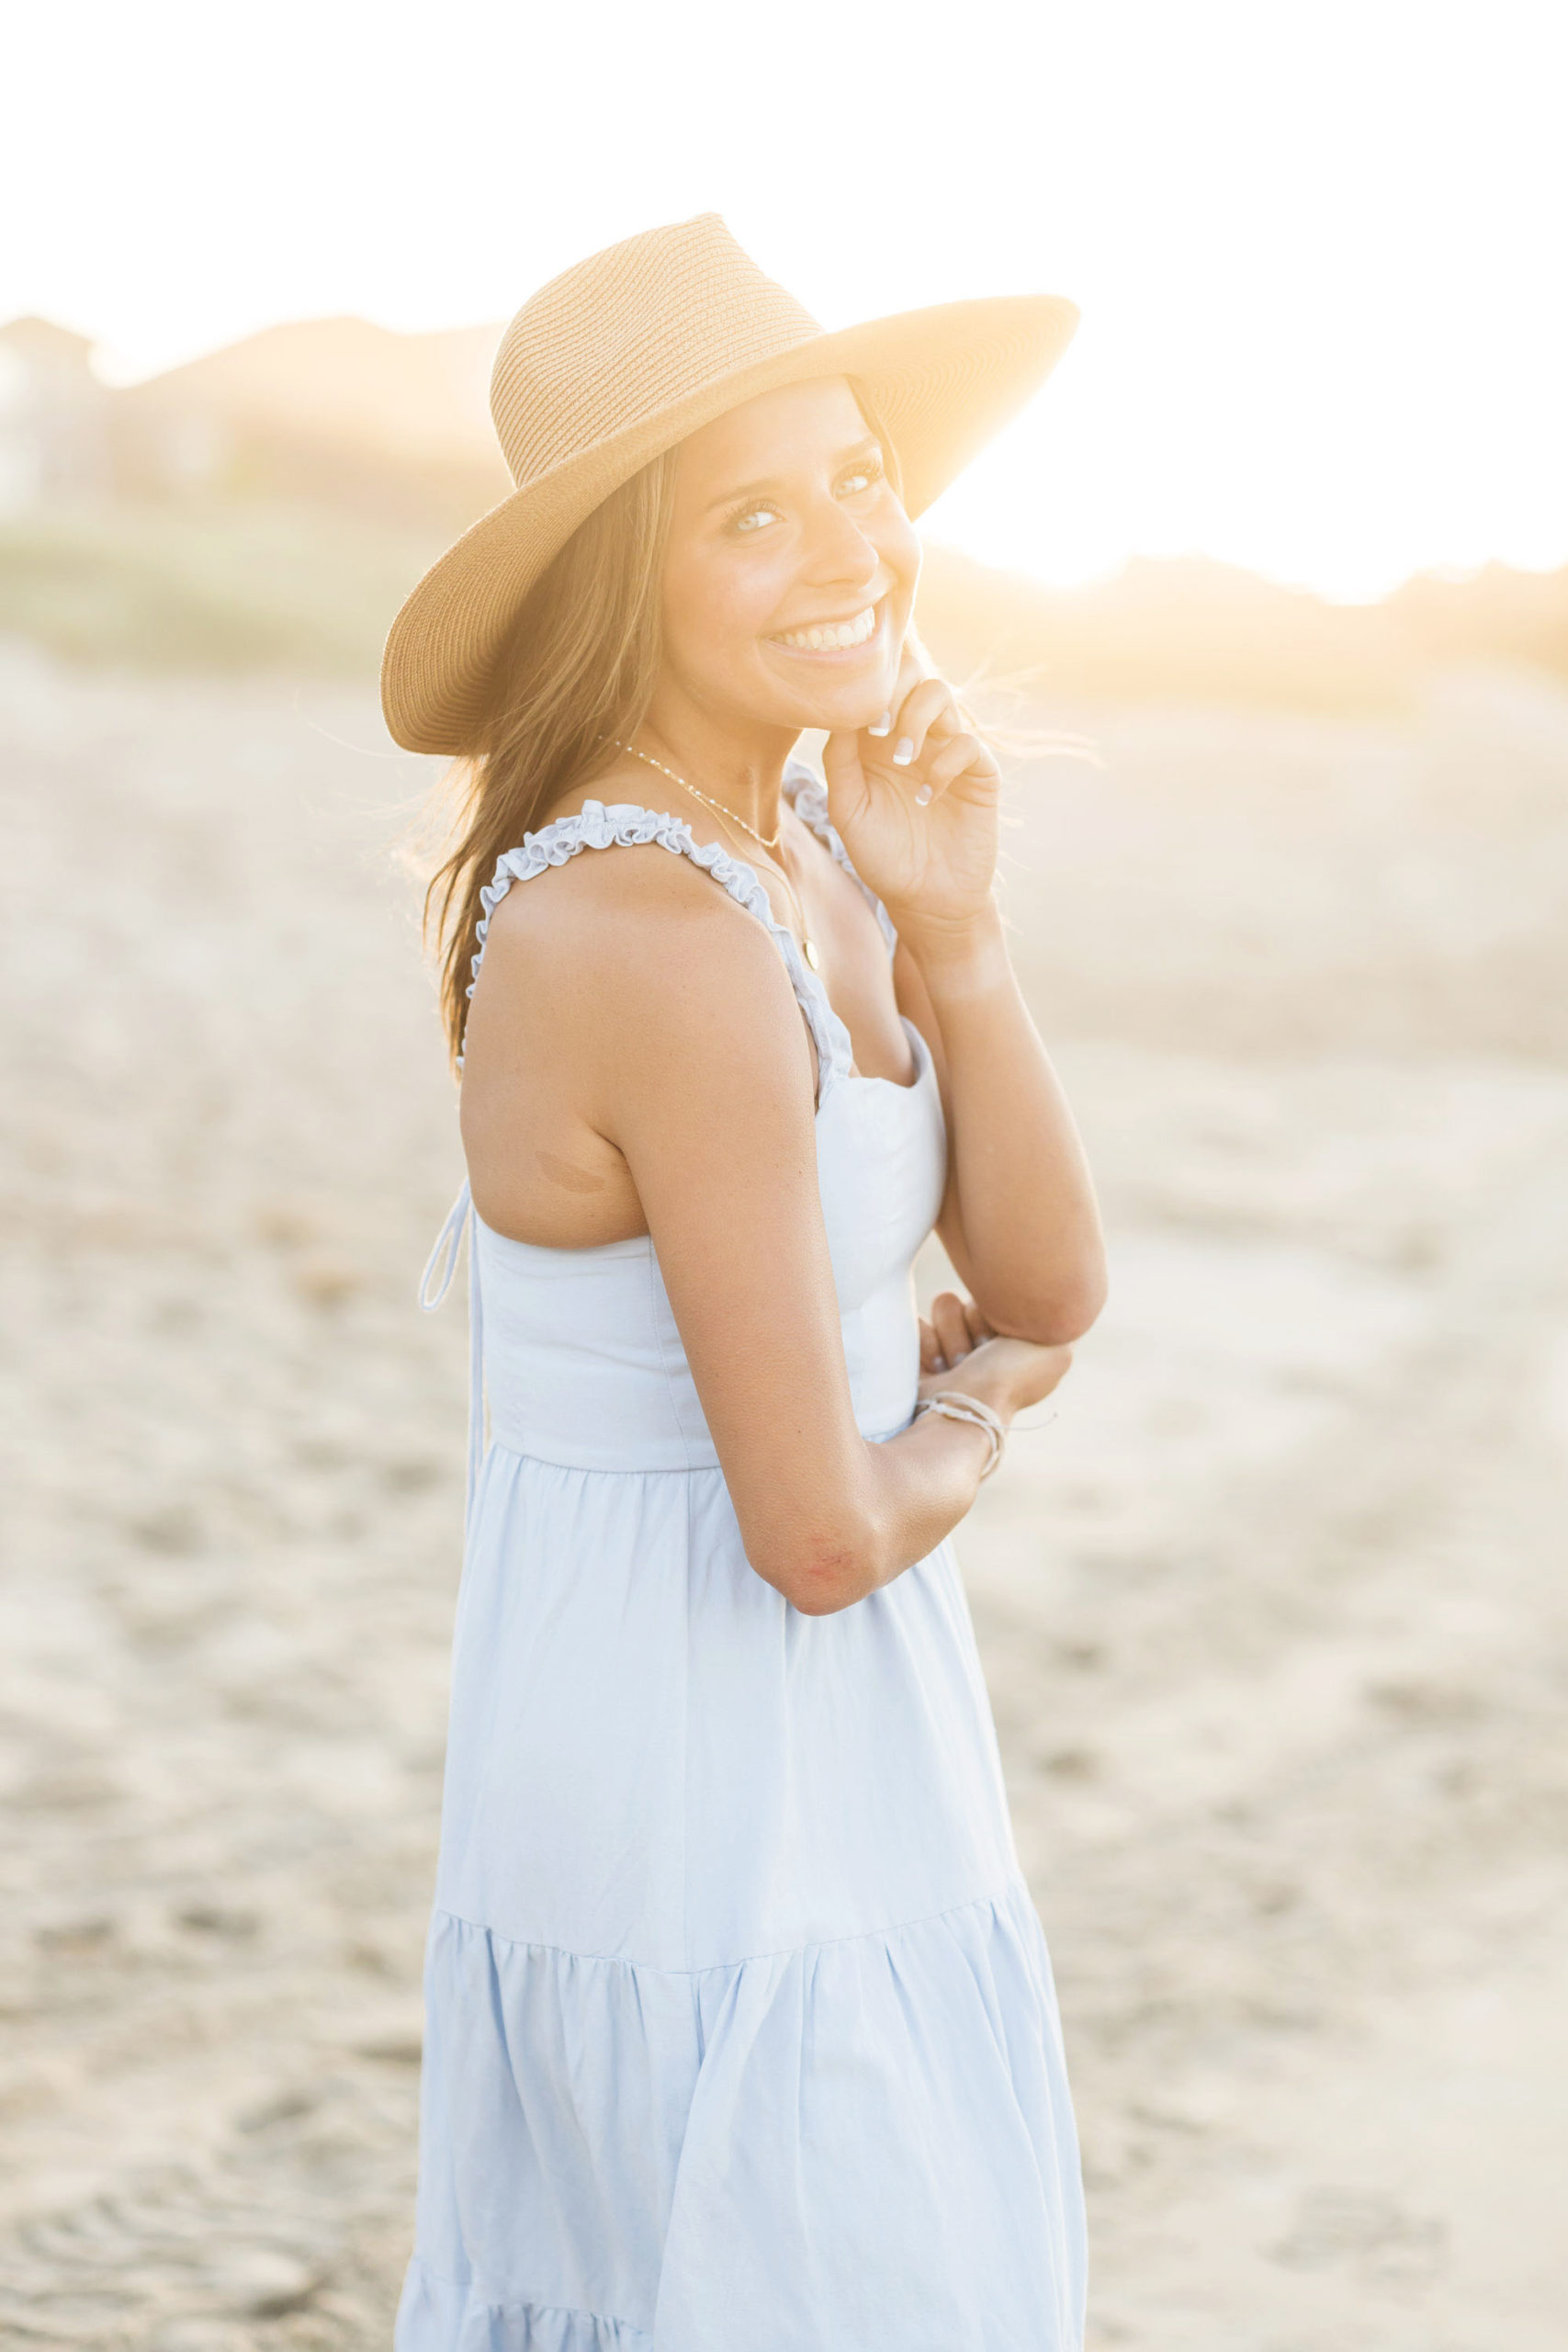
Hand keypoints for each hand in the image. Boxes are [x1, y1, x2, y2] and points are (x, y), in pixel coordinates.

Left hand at [821, 630, 999, 941]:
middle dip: (891, 693)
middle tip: (878, 730)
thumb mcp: (848, 811)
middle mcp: (913, 737)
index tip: (854, 720)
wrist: (926, 900)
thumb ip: (838, 762)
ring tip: (903, 759)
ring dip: (916, 718)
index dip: (862, 691)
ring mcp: (947, 750)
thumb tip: (836, 714)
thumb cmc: (882, 857)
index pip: (872, 690)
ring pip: (939, 693)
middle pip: (907, 676)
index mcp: (876, 741)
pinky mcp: (979, 773)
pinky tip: (929, 797)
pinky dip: (946, 763)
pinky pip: (967, 743)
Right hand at [917, 1290, 1073, 1423]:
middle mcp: (985, 1340)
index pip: (1000, 1292)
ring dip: (950, 1338)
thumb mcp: (1057, 1349)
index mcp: (1015, 1334)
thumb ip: (1060, 1319)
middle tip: (979, 1355)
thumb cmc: (1011, 1379)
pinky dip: (925, 1345)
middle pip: (974, 1295)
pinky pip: (917, 1323)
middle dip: (972, 1326)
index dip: (999, 1311)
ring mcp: (951, 1346)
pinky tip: (937, 1369)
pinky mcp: (921, 1354)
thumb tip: (1051, 1301)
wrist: (967, 1410)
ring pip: (944, 1305)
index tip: (1004, 1339)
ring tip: (957, 1366)